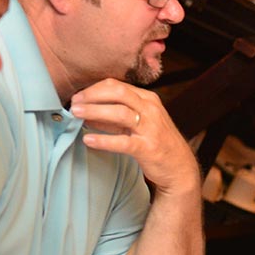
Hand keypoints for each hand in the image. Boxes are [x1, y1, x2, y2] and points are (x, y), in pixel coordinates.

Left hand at [72, 79, 198, 196]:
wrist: (179, 168)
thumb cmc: (157, 144)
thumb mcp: (139, 124)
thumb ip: (115, 117)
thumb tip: (86, 112)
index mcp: (148, 100)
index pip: (117, 86)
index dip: (94, 89)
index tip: (78, 97)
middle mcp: (151, 110)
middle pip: (118, 93)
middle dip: (92, 95)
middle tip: (74, 103)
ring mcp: (151, 129)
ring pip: (120, 112)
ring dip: (95, 111)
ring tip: (76, 115)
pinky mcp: (148, 148)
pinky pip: (123, 142)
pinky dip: (104, 140)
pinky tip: (88, 140)